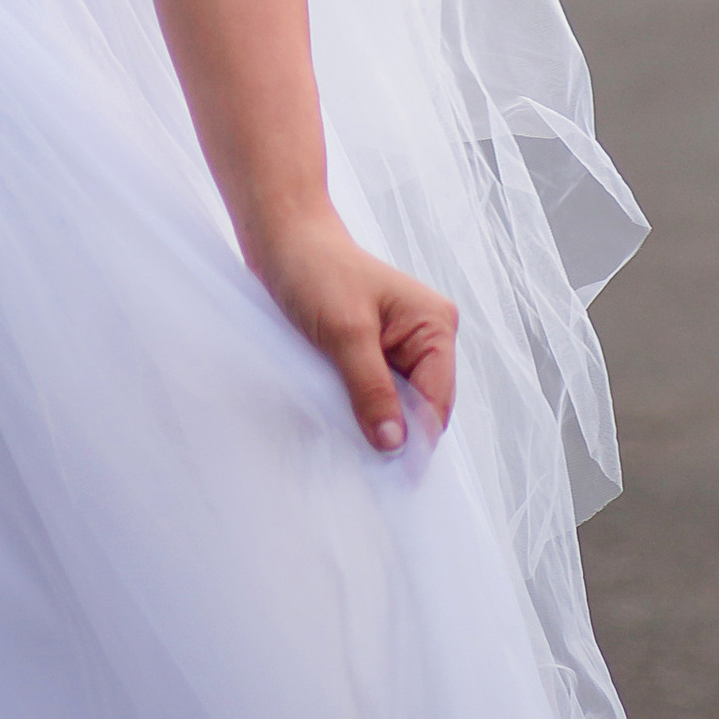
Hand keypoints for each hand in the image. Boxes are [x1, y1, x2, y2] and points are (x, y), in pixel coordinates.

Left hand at [256, 217, 458, 451]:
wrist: (281, 239)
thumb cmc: (315, 270)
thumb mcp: (345, 333)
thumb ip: (372, 390)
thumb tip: (395, 445)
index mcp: (434, 325)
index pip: (437, 401)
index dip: (416, 441)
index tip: (392, 479)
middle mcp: (426, 337)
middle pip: (420, 408)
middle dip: (394, 433)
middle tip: (363, 466)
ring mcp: (400, 347)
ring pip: (396, 406)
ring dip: (373, 422)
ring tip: (347, 442)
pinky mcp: (374, 352)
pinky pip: (375, 394)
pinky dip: (358, 409)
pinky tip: (339, 420)